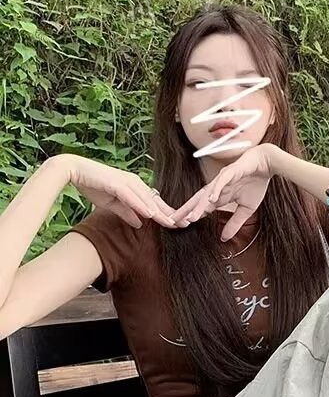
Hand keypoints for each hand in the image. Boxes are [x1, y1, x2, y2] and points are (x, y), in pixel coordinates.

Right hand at [63, 154, 177, 228]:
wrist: (75, 170)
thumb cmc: (94, 185)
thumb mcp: (113, 205)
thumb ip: (127, 213)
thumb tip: (141, 223)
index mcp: (135, 188)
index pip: (155, 203)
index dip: (167, 214)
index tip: (180, 225)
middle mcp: (135, 183)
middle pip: (156, 201)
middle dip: (170, 213)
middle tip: (185, 224)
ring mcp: (127, 181)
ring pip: (147, 199)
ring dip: (160, 212)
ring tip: (172, 223)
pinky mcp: (116, 182)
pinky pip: (131, 195)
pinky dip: (141, 205)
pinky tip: (150, 214)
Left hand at [172, 144, 273, 241]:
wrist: (266, 164)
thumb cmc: (256, 184)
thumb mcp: (246, 209)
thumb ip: (234, 223)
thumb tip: (224, 239)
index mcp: (220, 196)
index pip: (202, 208)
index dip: (192, 216)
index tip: (180, 226)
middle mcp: (217, 188)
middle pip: (198, 201)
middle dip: (186, 211)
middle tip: (173, 222)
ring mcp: (223, 179)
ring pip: (208, 193)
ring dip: (199, 206)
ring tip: (191, 217)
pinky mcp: (232, 171)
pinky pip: (222, 181)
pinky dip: (216, 190)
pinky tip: (211, 199)